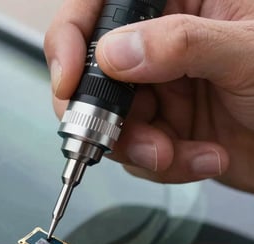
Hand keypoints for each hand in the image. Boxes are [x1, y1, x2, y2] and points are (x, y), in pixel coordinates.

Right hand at [44, 0, 253, 192]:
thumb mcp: (247, 52)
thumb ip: (179, 44)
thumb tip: (114, 54)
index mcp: (175, 5)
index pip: (98, 9)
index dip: (70, 41)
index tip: (68, 81)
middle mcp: (156, 49)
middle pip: (93, 77)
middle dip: (102, 116)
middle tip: (115, 136)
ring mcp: (156, 92)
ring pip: (112, 124)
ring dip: (138, 148)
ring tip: (173, 154)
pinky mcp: (161, 129)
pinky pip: (138, 153)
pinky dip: (164, 165)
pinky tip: (201, 158)